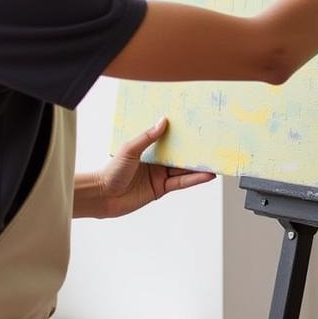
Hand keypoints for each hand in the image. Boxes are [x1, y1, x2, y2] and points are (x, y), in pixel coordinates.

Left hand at [81, 118, 215, 219]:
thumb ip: (147, 137)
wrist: (102, 197)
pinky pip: (181, 183)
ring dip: (198, 166)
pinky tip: (206, 175)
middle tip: (211, 143)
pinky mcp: (161, 189)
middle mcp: (155, 161)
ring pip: (183, 169)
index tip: (194, 127)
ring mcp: (159, 175)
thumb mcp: (129, 149)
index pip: (168, 139)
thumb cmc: (111, 172)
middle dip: (194, 149)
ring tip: (214, 160)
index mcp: (147, 149)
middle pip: (179, 154)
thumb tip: (162, 121)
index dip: (181, 134)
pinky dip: (194, 179)